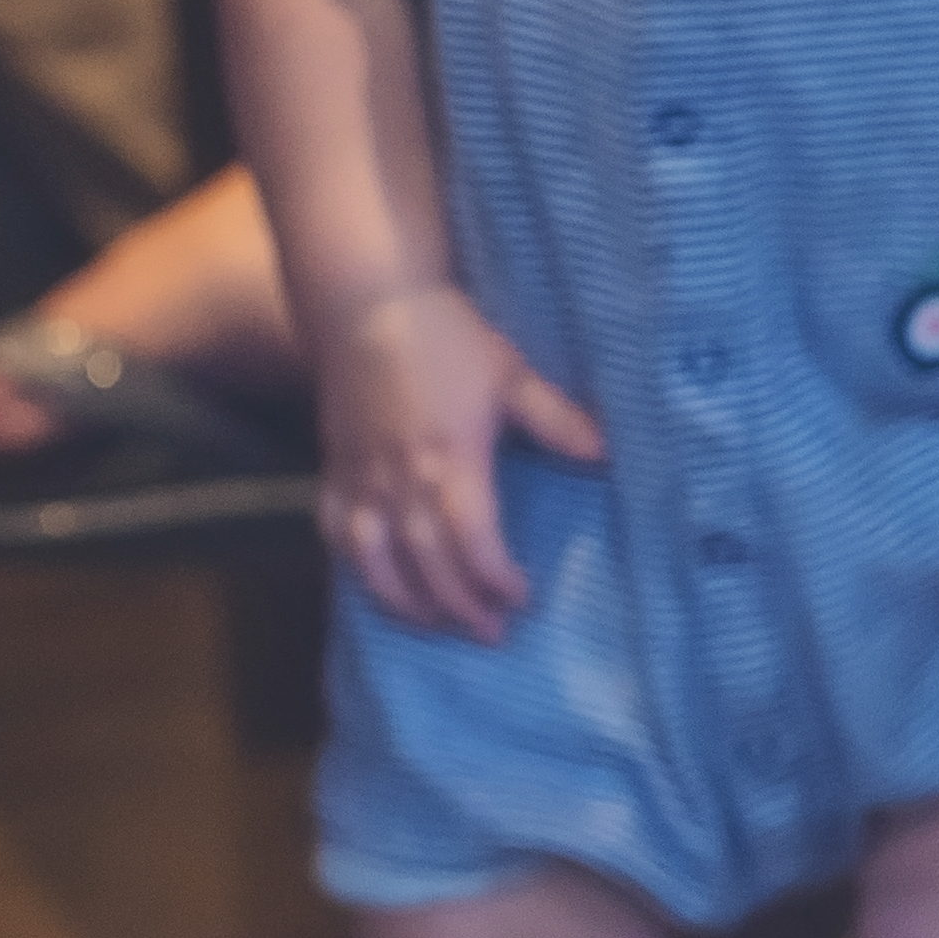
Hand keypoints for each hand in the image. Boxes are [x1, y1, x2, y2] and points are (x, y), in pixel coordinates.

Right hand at [317, 284, 601, 643]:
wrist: (366, 303)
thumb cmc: (445, 336)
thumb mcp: (510, 372)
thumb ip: (556, 419)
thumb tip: (605, 453)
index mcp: (451, 457)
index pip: (469, 538)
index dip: (493, 577)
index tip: (521, 598)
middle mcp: (399, 476)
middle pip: (424, 563)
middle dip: (457, 606)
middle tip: (490, 634)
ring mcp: (360, 475)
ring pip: (372, 559)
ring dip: (403, 601)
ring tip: (436, 626)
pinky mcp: (333, 467)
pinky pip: (334, 530)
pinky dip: (353, 567)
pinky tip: (377, 587)